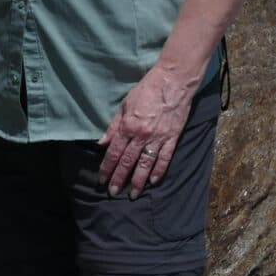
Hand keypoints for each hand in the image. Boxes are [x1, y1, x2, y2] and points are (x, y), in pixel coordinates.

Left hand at [97, 63, 200, 196]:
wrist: (173, 81)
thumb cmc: (146, 90)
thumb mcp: (124, 105)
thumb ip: (113, 126)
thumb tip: (101, 143)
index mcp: (128, 126)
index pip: (114, 152)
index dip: (107, 168)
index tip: (102, 179)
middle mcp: (141, 135)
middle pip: (128, 162)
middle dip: (119, 178)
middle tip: (113, 192)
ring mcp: (158, 138)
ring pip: (146, 164)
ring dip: (138, 181)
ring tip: (133, 194)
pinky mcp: (172, 138)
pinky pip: (165, 158)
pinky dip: (159, 171)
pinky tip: (153, 181)